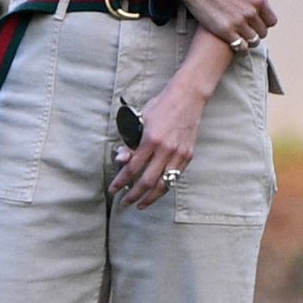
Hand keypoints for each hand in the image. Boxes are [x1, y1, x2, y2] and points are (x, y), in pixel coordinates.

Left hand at [107, 75, 208, 209]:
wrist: (188, 97)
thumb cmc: (162, 105)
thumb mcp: (141, 119)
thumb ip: (131, 141)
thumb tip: (121, 159)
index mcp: (151, 139)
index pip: (132, 168)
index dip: (120, 182)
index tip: (113, 189)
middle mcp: (166, 149)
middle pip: (147, 181)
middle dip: (133, 195)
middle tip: (125, 203)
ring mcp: (179, 154)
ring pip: (163, 185)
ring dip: (150, 198)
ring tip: (140, 204)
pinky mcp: (188, 156)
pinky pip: (175, 178)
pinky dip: (164, 188)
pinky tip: (156, 192)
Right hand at [174, 0, 290, 47]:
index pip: (272, 20)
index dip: (265, 22)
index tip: (256, 21)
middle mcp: (251, 11)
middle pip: (263, 32)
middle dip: (257, 31)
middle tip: (247, 28)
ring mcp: (238, 22)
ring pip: (253, 41)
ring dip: (250, 40)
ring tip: (241, 35)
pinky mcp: (225, 31)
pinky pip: (240, 46)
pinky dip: (240, 47)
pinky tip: (234, 41)